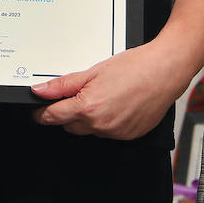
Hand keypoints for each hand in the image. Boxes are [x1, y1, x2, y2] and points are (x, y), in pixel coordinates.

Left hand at [32, 44, 185, 139]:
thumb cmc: (134, 67)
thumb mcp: (93, 71)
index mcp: (87, 107)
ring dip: (89, 118)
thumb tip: (40, 91)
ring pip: (89, 130)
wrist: (165, 71)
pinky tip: (117, 105)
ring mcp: (115, 133)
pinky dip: (108, 122)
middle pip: (69, 126)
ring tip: (104, 96)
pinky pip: (109, 133)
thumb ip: (63, 84)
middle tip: (79, 95)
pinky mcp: (129, 136)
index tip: (38, 111)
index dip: (42, 113)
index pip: (53, 117)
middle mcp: (100, 125)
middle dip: (68, 113)